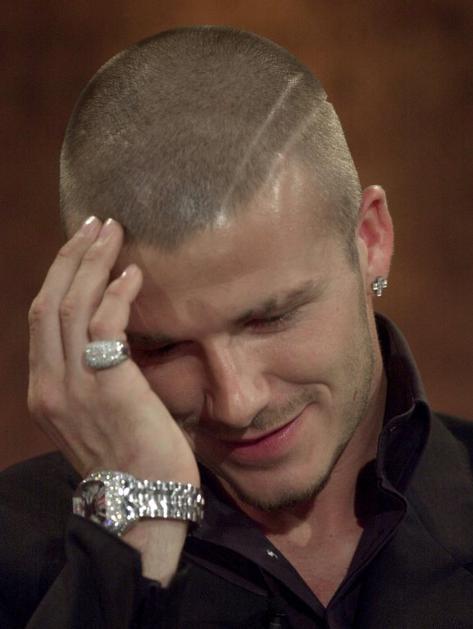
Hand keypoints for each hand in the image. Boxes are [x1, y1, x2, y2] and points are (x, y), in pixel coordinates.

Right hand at [28, 217, 198, 486]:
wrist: (143, 508)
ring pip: (72, 305)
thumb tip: (111, 337)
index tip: (78, 247)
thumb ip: (93, 376)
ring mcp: (74, 385)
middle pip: (50, 302)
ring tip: (112, 233)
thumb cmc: (131, 459)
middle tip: (94, 224)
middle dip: (70, 257)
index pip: (43, 318)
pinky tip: (132, 275)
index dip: (59, 276)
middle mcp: (49, 383)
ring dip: (91, 262)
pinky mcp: (108, 386)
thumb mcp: (96, 415)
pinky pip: (105, 325)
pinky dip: (116, 294)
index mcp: (45, 389)